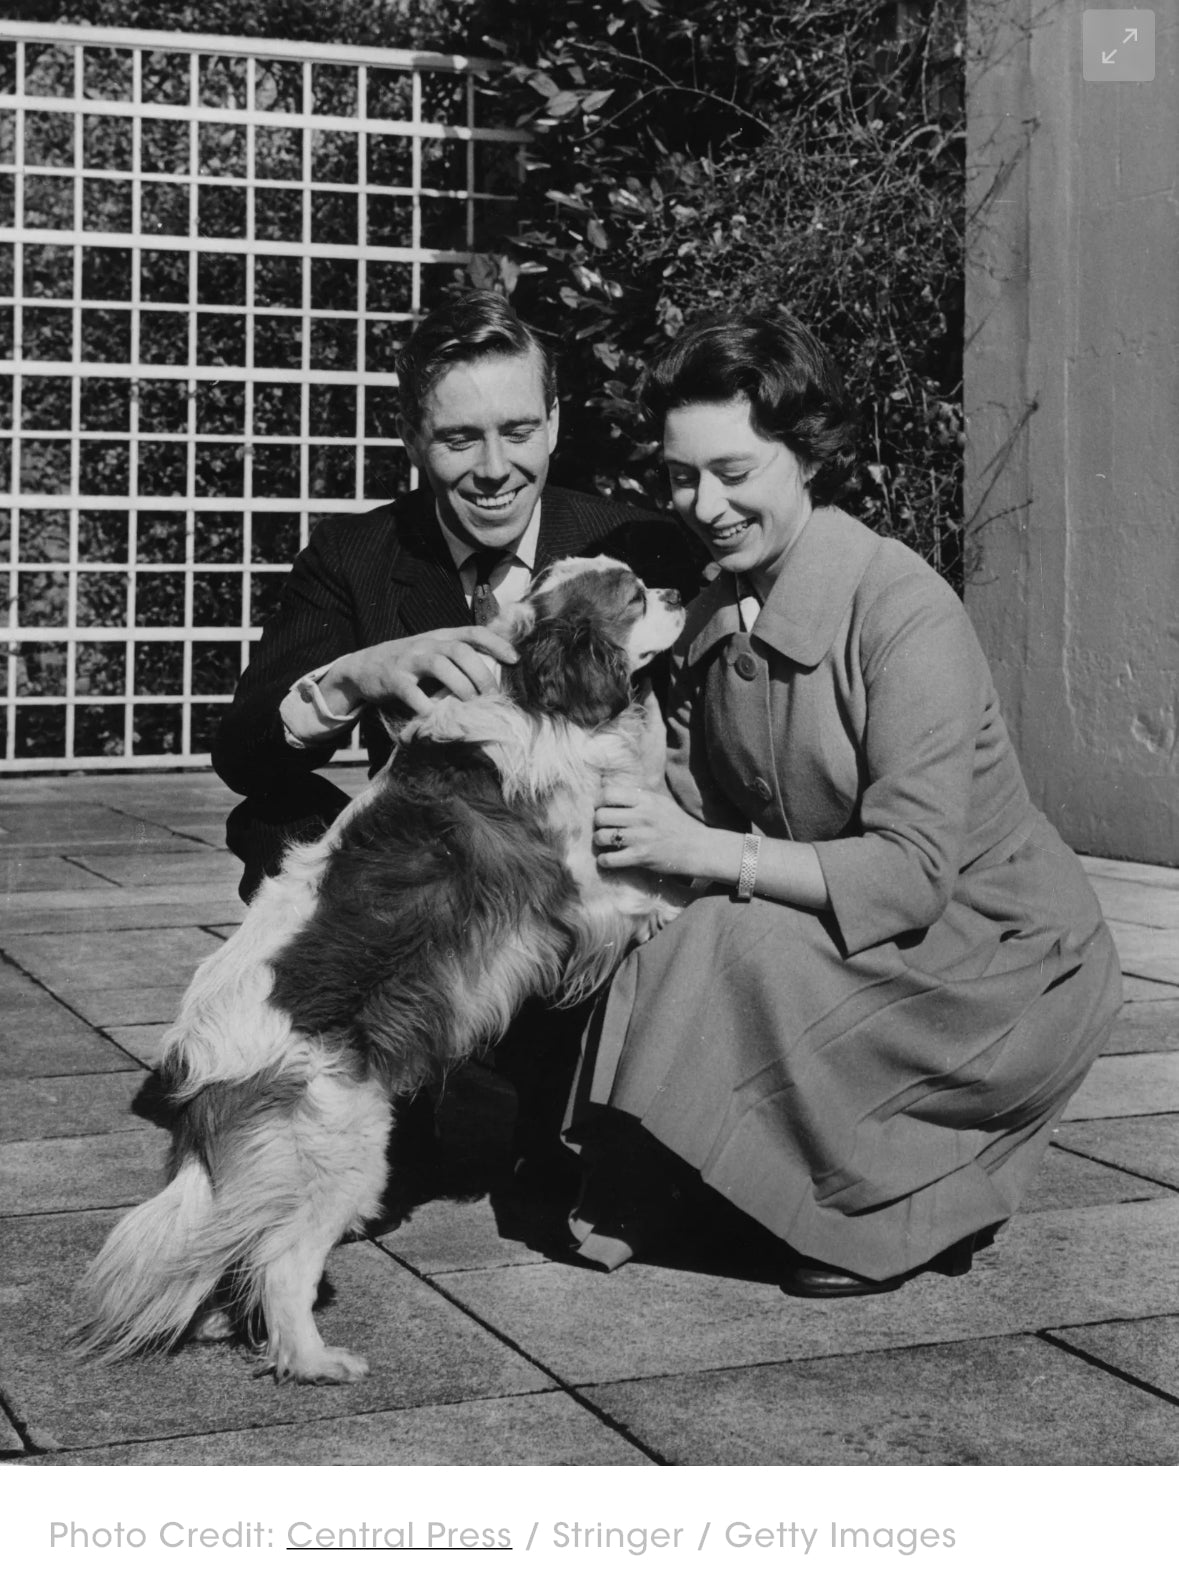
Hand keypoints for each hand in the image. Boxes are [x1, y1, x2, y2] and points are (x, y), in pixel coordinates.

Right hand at [320, 627, 518, 717]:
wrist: (362, 667)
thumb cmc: (407, 664)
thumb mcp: (432, 653)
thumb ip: (457, 660)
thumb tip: (494, 677)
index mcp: (440, 636)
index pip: (473, 632)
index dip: (496, 643)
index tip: (515, 660)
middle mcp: (426, 644)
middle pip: (461, 651)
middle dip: (481, 674)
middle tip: (493, 696)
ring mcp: (409, 660)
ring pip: (441, 666)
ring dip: (461, 688)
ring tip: (472, 706)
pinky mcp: (393, 679)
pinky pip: (414, 693)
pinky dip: (429, 707)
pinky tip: (439, 717)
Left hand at [593, 781, 709, 876]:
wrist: (697, 847)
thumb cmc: (676, 824)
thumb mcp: (660, 802)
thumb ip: (636, 797)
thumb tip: (606, 788)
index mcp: (645, 800)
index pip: (608, 794)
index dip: (598, 802)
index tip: (600, 808)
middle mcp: (641, 816)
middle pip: (600, 816)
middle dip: (597, 823)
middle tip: (604, 827)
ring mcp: (640, 837)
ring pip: (601, 837)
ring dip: (599, 841)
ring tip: (607, 843)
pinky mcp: (641, 857)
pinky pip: (609, 859)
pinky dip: (604, 860)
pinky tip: (610, 858)